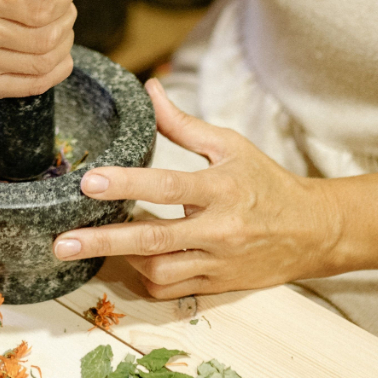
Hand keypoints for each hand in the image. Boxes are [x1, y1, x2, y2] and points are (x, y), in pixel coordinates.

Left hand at [53, 79, 344, 298]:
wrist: (314, 232)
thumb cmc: (266, 183)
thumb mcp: (230, 146)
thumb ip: (183, 124)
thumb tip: (150, 88)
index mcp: (221, 188)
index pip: (167, 185)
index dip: (127, 184)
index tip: (89, 183)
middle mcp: (219, 228)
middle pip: (153, 239)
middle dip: (104, 241)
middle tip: (62, 242)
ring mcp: (218, 260)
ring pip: (159, 269)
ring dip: (125, 257)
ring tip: (100, 244)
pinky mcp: (217, 284)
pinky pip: (171, 288)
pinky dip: (148, 278)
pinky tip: (136, 261)